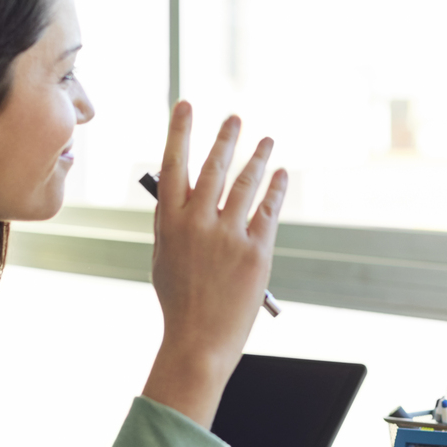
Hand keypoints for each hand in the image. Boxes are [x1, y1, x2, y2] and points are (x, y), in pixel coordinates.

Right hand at [140, 102, 286, 427]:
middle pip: (213, 168)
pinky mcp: (256, 251)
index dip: (179, 132)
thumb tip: (190, 193)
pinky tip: (281, 174)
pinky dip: (277, 189)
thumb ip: (177, 223)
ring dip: (257, 158)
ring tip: (266, 140)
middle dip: (225, 138)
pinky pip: (269, 210)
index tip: (185, 105)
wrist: (198, 342)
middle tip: (234, 118)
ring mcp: (228, 236)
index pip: (173, 165)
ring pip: (246, 183)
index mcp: (169, 223)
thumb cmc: (180, 301)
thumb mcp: (165, 257)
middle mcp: (197, 224)